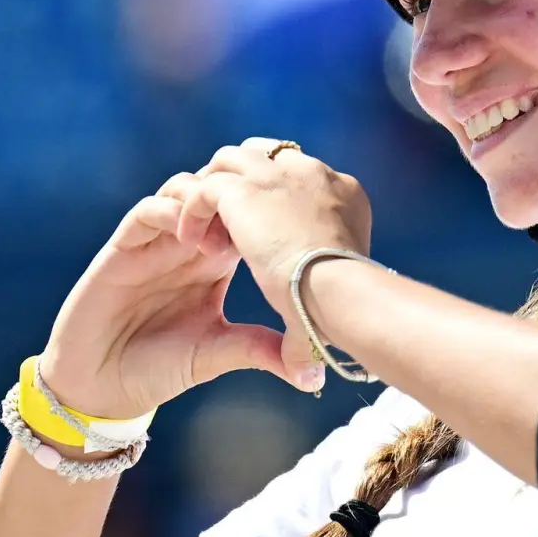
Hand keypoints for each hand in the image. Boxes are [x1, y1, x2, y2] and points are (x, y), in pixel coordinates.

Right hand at [37, 171, 322, 421]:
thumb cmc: (160, 369)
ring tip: (222, 234)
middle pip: (218, 191)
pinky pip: (147, 211)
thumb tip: (314, 370)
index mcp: (215, 262)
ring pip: (184, 189)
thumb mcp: (219, 353)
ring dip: (206, 199)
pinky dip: (170, 211)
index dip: (266, 210)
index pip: (245, 216)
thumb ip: (260, 348)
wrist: (102, 388)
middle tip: (259, 214)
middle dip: (239, 192)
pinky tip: (189, 236)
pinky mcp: (123, 248)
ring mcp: (155, 243)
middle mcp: (187, 245)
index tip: (288, 223)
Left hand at [176, 138, 372, 377]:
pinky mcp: (241, 190)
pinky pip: (206, 187)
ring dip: (214, 193)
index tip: (258, 232)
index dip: (274, 200)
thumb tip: (310, 380)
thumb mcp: (332, 301)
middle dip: (241, 183)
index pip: (300, 177)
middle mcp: (313, 173)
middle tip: (223, 224)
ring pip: (231, 162)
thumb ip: (312, 320)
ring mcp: (275, 175)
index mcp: (341, 192)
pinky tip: (190, 242)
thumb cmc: (348, 308)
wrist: (340, 294)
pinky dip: (193, 210)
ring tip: (202, 232)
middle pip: (266, 156)